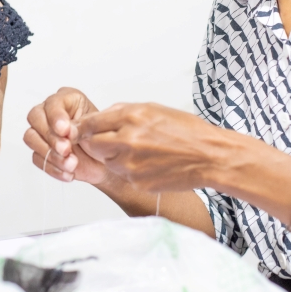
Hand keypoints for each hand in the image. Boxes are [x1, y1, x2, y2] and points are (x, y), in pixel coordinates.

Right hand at [24, 87, 107, 184]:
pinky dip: (52, 168)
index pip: (52, 103)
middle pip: (35, 118)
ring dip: (50, 154)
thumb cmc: (102, 140)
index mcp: (67, 100)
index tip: (64, 130)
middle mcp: (51, 113)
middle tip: (66, 149)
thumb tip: (67, 130)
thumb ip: (80, 126)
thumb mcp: (96, 128)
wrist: (105, 162)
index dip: (56, 117)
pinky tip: (68, 172)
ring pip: (31, 138)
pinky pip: (37, 159)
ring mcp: (43, 132)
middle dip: (51, 137)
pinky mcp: (41, 151)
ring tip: (72, 164)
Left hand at [76, 102, 217, 190]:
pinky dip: (129, 169)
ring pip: (107, 161)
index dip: (83, 127)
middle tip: (108, 141)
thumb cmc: (186, 131)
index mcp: (131, 118)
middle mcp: (128, 141)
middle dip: (96, 143)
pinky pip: (123, 175)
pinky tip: (148, 162)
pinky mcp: (137, 182)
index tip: (81, 129)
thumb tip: (99, 118)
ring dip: (114, 156)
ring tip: (137, 151)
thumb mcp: (152, 109)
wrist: (209, 157)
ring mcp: (131, 164)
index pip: (91, 123)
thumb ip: (122, 112)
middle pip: (92, 145)